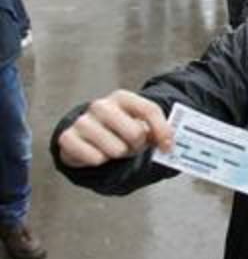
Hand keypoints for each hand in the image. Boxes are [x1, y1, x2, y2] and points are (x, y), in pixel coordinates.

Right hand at [56, 90, 173, 167]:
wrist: (86, 134)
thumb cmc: (119, 129)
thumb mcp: (139, 124)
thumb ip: (157, 130)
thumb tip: (169, 144)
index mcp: (122, 97)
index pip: (149, 110)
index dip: (163, 131)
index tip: (168, 147)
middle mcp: (101, 106)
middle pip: (135, 133)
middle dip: (138, 145)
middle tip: (131, 145)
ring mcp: (82, 121)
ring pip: (117, 150)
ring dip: (119, 155)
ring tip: (113, 148)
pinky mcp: (67, 138)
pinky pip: (96, 159)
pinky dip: (100, 161)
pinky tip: (96, 153)